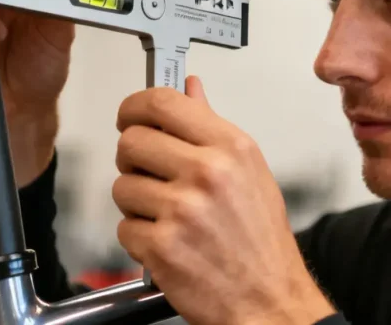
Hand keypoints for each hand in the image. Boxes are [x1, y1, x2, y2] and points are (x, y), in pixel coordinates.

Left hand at [113, 77, 335, 324]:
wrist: (269, 302)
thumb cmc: (260, 240)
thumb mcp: (248, 171)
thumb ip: (211, 126)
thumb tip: (190, 88)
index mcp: (230, 147)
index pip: (162, 102)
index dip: (134, 106)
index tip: (129, 116)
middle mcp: (207, 173)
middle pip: (130, 141)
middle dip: (133, 159)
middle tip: (151, 175)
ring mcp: (182, 210)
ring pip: (121, 185)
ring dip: (136, 202)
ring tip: (168, 216)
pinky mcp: (162, 247)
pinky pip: (124, 227)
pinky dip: (139, 238)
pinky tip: (167, 242)